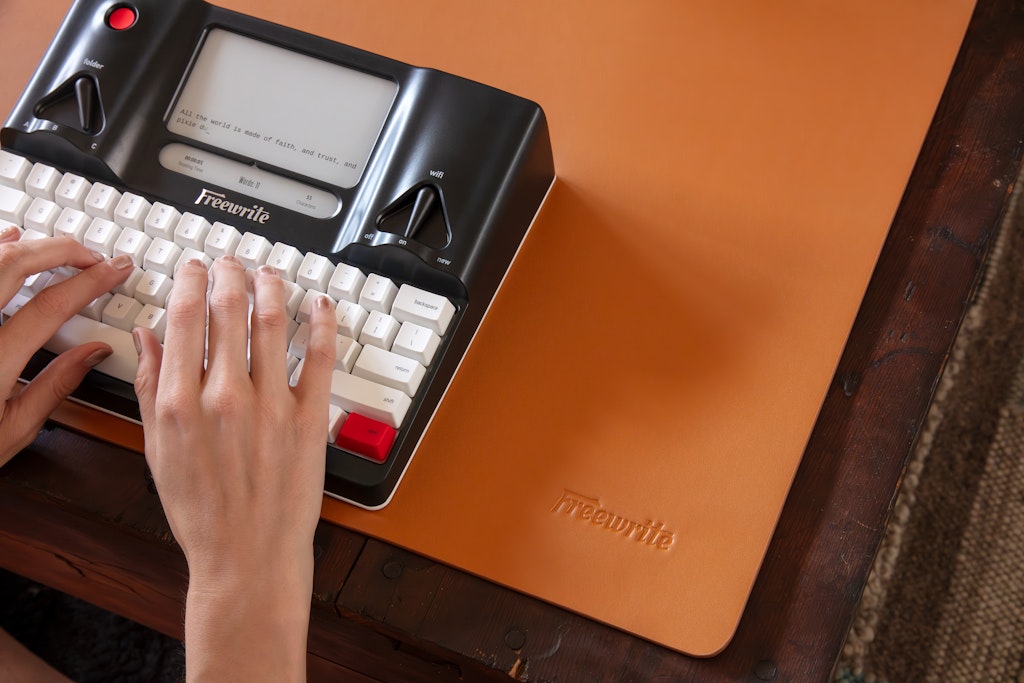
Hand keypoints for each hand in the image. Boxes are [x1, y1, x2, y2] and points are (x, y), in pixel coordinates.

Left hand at [0, 228, 132, 465]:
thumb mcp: (12, 430)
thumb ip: (55, 386)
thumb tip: (93, 354)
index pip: (49, 307)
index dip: (89, 283)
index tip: (114, 271)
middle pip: (14, 265)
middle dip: (62, 250)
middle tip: (94, 255)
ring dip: (30, 247)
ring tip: (61, 250)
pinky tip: (10, 239)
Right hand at [134, 255, 335, 681]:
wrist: (247, 556)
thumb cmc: (202, 511)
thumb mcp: (158, 450)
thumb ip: (151, 387)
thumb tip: (146, 337)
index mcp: (181, 401)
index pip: (187, 316)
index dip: (193, 280)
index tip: (197, 267)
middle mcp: (226, 396)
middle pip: (229, 310)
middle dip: (231, 275)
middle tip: (233, 263)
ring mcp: (272, 406)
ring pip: (273, 323)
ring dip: (272, 288)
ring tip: (270, 274)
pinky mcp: (311, 419)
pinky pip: (322, 358)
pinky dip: (323, 323)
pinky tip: (321, 305)